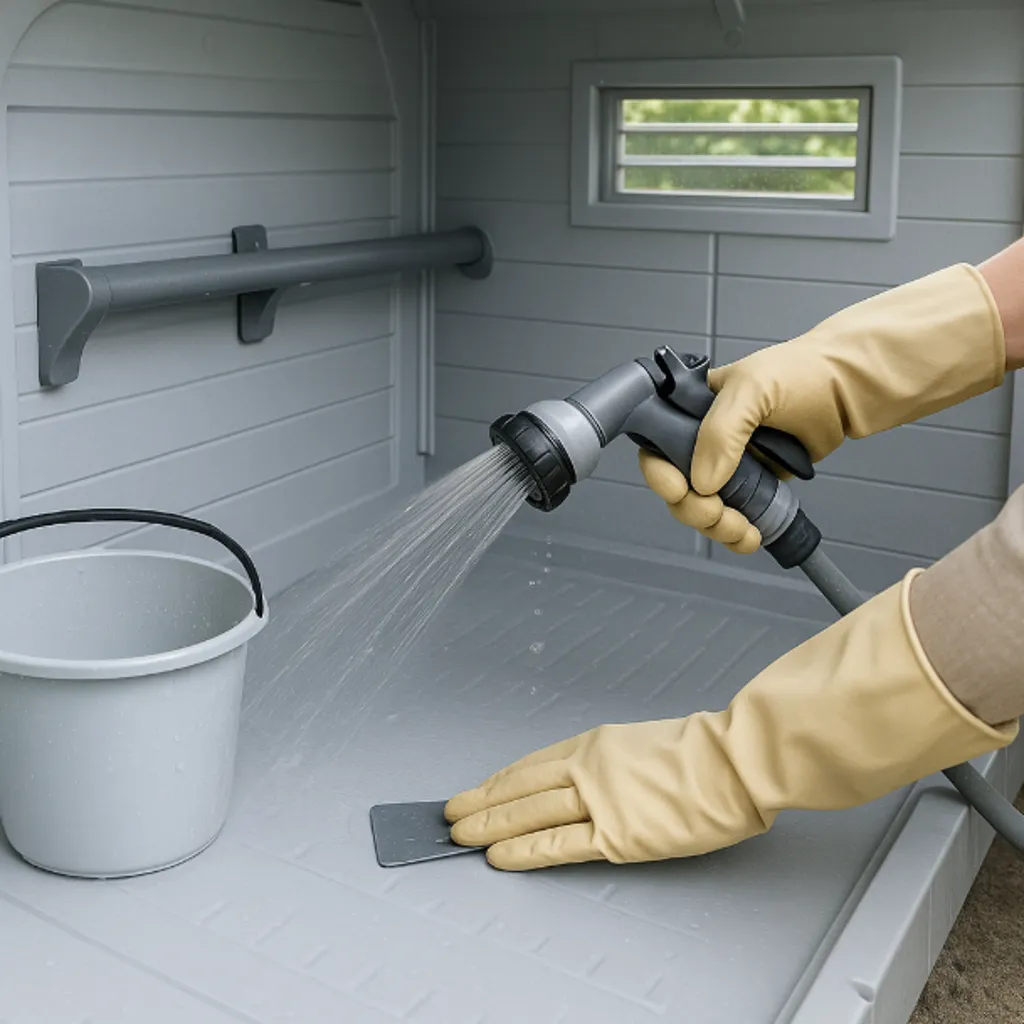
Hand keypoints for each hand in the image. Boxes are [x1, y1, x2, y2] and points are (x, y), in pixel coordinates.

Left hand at [446, 574, 1014, 869]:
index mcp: (593, 743)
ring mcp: (598, 801)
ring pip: (528, 813)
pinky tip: (499, 857)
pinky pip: (559, 844)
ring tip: (460, 835)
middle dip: (479, 802)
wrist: (732, 762)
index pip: (530, 765)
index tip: (476, 790)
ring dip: (489, 825)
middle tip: (449, 814)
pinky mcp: (616, 835)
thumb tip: (589, 780)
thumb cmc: (699, 751)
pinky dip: (524, 851)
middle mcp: (586, 768)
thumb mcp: (641, 744)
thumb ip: (609, 762)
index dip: (498, 781)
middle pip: (519, 788)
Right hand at [641, 264, 1004, 551]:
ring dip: (716, 527)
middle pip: (678, 488)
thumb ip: (722, 432)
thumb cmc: (801, 372)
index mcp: (690, 411)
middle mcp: (704, 440)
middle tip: (716, 513)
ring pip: (703, 509)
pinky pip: (735, 517)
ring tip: (741, 529)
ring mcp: (729, 466)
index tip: (679, 489)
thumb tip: (702, 483)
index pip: (656, 448)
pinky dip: (738, 534)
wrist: (847, 388)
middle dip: (693, 509)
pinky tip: (751, 534)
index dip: (661, 475)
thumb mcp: (753, 390)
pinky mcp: (755, 486)